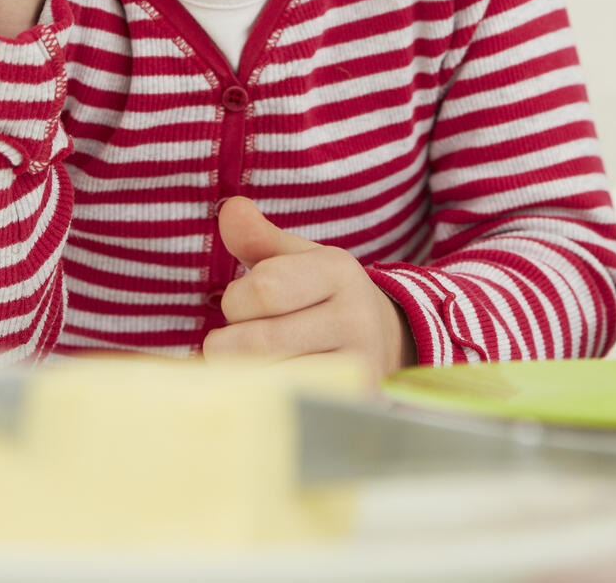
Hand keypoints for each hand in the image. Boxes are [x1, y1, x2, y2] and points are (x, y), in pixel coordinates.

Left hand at [201, 197, 417, 383]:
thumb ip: (258, 238)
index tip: (242, 304)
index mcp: (338, 271)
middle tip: (241, 338)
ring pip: (270, 377)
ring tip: (255, 361)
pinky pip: (286, 405)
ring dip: (245, 373)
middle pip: (261, 339)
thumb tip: (230, 209)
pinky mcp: (351, 403)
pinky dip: (261, 398)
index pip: (263, 288)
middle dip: (232, 341)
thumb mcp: (295, 260)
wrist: (384, 342)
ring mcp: (358, 366)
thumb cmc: (321, 297)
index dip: (236, 300)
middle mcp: (355, 317)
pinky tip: (265, 387)